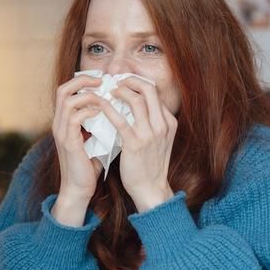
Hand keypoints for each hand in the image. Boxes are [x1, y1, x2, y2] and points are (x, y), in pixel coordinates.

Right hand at [50, 74, 105, 224]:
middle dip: (83, 81)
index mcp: (63, 122)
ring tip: (104, 98)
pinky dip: (89, 110)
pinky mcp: (68, 142)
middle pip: (62, 90)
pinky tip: (102, 113)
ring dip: (88, 95)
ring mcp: (62, 132)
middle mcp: (58, 124)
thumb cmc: (88, 166)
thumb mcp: (94, 140)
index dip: (81, 81)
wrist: (79, 189)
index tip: (101, 81)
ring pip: (68, 100)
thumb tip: (119, 110)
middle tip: (102, 82)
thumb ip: (100, 125)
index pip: (65, 91)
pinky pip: (75, 117)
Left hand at [96, 76, 178, 212]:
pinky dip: (108, 108)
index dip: (138, 83)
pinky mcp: (135, 143)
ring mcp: (150, 134)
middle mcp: (162, 125)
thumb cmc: (150, 164)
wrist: (150, 189)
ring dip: (120, 91)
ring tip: (109, 91)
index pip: (155, 93)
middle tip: (117, 81)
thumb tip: (136, 105)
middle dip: (130, 80)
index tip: (125, 82)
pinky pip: (120, 119)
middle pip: (149, 89)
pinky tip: (101, 105)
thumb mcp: (159, 140)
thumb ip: (152, 122)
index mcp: (169, 122)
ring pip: (136, 99)